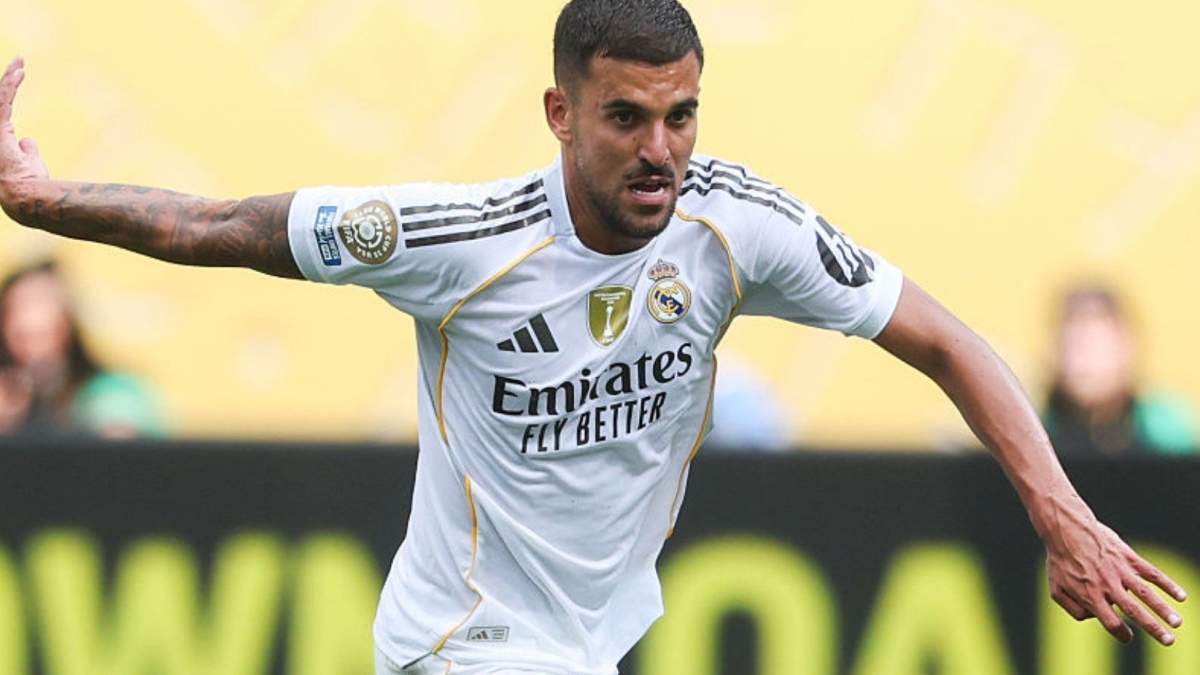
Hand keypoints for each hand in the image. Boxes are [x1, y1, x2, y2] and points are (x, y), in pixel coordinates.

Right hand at [0, 57, 49, 205]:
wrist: (23, 195)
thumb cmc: (28, 183)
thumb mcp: (30, 162)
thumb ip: (27, 149)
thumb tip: (27, 141)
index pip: (3, 108)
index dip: (8, 89)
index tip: (19, 74)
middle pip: (0, 100)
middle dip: (7, 80)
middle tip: (19, 62)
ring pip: (0, 98)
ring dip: (10, 79)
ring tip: (20, 63)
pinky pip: (4, 101)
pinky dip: (11, 85)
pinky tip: (20, 71)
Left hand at [1045, 506, 1186, 645]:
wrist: (1065, 529)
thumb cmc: (1060, 561)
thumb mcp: (1056, 589)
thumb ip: (1073, 609)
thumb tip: (1093, 618)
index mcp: (1090, 596)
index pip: (1111, 623)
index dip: (1121, 634)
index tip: (1128, 637)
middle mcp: (1107, 586)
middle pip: (1134, 612)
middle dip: (1153, 628)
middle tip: (1169, 641)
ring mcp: (1119, 571)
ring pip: (1146, 594)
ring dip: (1163, 609)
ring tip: (1177, 623)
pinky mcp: (1128, 558)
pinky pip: (1151, 572)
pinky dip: (1167, 584)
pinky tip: (1181, 596)